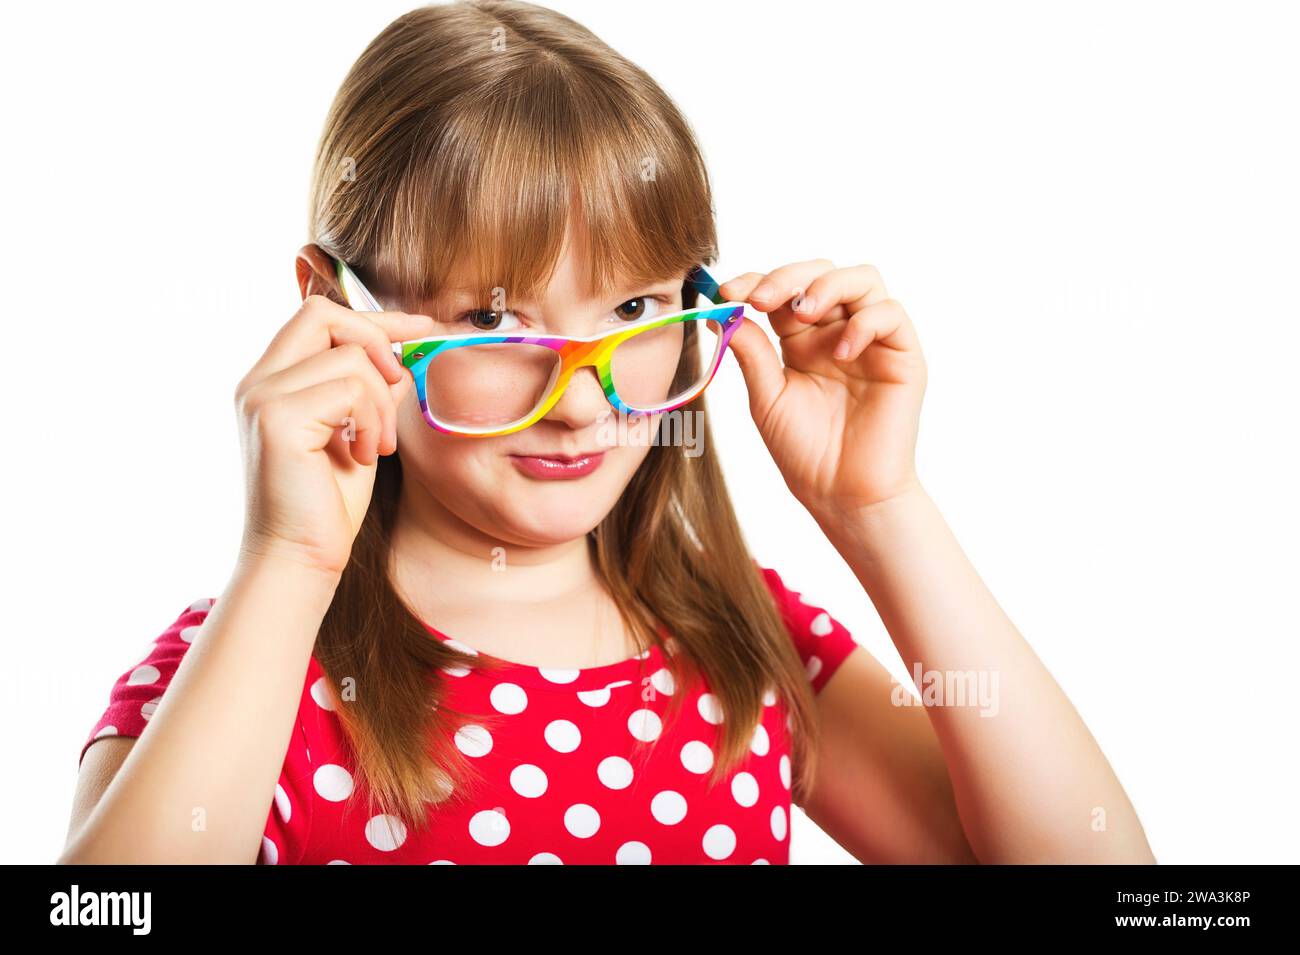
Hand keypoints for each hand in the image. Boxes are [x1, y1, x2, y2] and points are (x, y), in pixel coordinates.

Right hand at [233, 294, 435, 576]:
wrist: (299, 558)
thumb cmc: (327, 503)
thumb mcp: (355, 432)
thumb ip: (365, 390)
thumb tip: (398, 353)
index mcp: (270, 382)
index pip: (318, 317)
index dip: (374, 317)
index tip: (421, 327)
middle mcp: (257, 383)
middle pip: (323, 315)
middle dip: (377, 341)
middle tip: (398, 387)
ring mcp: (263, 398)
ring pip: (350, 358)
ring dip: (382, 403)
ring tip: (376, 447)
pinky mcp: (278, 419)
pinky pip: (351, 389)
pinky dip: (373, 422)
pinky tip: (365, 456)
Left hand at [720, 259, 926, 517]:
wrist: (841, 494)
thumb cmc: (805, 453)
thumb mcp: (767, 398)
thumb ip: (752, 353)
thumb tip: (722, 313)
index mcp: (802, 340)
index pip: (783, 291)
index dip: (756, 281)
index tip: (727, 292)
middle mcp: (838, 332)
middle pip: (821, 273)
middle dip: (787, 277)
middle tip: (760, 298)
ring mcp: (872, 341)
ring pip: (861, 279)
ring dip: (827, 286)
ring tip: (802, 313)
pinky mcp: (903, 356)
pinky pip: (891, 314)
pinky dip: (865, 322)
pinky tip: (842, 351)